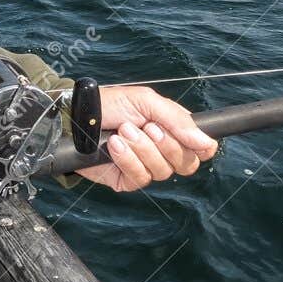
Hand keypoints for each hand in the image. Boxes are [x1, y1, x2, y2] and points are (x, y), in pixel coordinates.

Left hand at [77, 84, 217, 191]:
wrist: (77, 116)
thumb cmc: (111, 105)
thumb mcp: (146, 102)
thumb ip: (177, 121)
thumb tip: (205, 142)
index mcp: (173, 130)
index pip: (202, 149)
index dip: (202, 148)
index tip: (191, 140)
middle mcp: (163, 151)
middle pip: (186, 164)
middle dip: (167, 145)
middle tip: (148, 127)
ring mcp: (146, 167)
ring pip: (162, 172)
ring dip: (143, 149)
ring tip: (123, 131)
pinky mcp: (127, 180)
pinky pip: (140, 178)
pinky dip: (128, 160)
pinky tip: (114, 145)